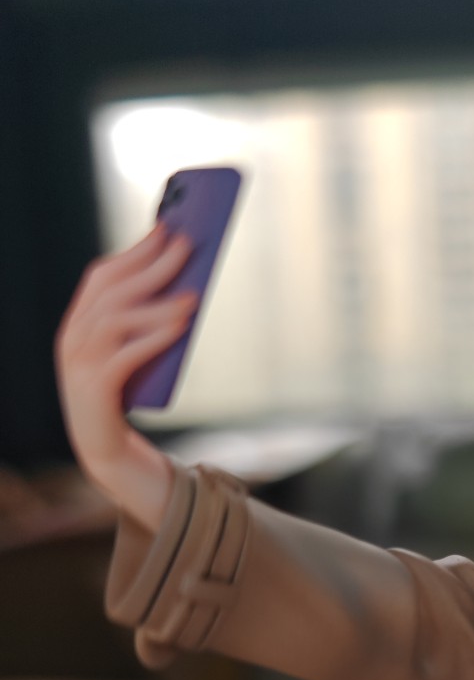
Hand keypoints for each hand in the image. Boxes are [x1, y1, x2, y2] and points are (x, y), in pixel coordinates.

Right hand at [54, 223, 195, 482]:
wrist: (105, 451)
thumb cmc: (125, 396)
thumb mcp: (132, 353)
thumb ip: (145, 325)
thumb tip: (190, 291)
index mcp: (78, 323)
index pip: (102, 275)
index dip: (135, 250)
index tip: (166, 228)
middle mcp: (73, 337)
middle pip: (113, 290)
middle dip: (152, 263)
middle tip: (189, 245)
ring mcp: (80, 362)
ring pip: (118, 319)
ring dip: (159, 301)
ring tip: (194, 293)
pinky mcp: (96, 388)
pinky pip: (127, 355)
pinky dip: (155, 338)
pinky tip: (181, 327)